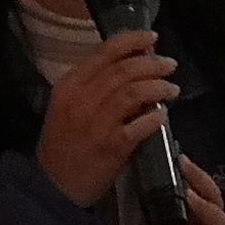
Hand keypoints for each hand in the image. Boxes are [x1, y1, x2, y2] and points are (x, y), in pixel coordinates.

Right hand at [35, 27, 177, 207]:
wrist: (53, 186)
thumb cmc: (64, 145)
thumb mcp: (68, 108)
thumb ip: (94, 88)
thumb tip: (134, 69)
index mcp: (69, 86)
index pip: (105, 53)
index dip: (133, 41)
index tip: (153, 37)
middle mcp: (81, 100)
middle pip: (125, 70)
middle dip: (153, 64)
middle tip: (170, 66)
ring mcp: (97, 123)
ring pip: (136, 92)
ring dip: (159, 87)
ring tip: (172, 89)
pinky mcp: (112, 146)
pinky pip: (141, 124)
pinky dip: (156, 117)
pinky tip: (163, 116)